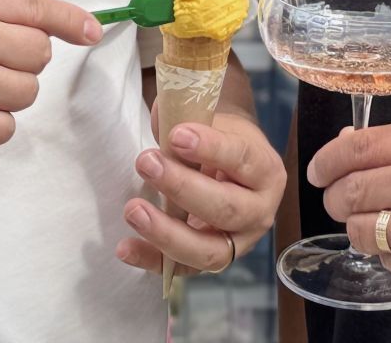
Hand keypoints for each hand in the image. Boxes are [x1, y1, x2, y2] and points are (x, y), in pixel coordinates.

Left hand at [116, 109, 284, 277]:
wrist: (224, 158)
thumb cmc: (215, 134)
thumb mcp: (211, 120)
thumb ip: (190, 124)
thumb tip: (164, 130)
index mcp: (265, 170)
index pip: (242, 159)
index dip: (210, 148)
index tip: (176, 135)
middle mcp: (260, 211)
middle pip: (225, 208)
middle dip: (182, 187)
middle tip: (147, 163)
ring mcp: (239, 243)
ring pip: (209, 251)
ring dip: (167, 232)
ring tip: (133, 210)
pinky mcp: (212, 261)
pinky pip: (183, 269)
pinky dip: (152, 260)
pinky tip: (125, 247)